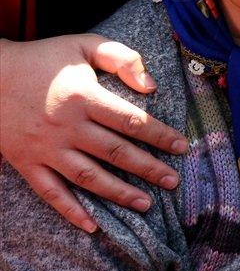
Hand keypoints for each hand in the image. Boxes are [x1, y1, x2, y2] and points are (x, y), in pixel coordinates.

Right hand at [0, 35, 185, 231]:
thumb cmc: (42, 59)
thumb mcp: (82, 45)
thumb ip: (121, 58)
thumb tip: (151, 86)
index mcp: (84, 97)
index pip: (131, 121)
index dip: (160, 135)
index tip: (181, 147)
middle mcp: (67, 127)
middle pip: (115, 152)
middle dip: (148, 169)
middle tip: (173, 182)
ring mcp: (46, 148)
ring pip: (87, 177)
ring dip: (118, 193)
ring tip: (145, 205)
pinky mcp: (27, 162)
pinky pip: (50, 192)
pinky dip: (70, 211)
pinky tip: (92, 225)